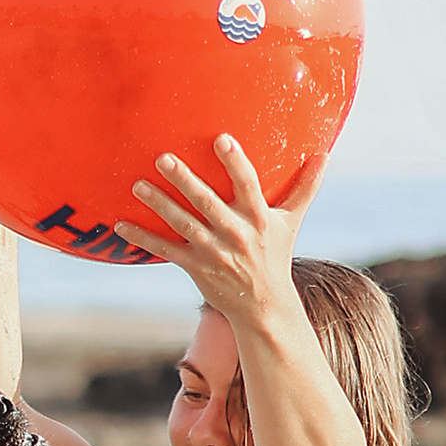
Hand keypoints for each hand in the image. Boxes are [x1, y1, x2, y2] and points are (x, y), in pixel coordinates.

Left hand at [125, 135, 323, 328]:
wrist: (263, 305)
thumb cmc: (275, 254)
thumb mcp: (292, 220)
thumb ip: (305, 186)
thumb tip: (325, 153)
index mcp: (259, 218)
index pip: (248, 185)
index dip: (235, 164)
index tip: (221, 140)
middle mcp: (236, 234)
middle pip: (208, 204)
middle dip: (185, 181)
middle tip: (163, 158)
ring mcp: (214, 252)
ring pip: (183, 225)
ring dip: (159, 205)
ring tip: (138, 184)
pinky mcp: (196, 268)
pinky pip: (166, 250)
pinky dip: (143, 239)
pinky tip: (121, 224)